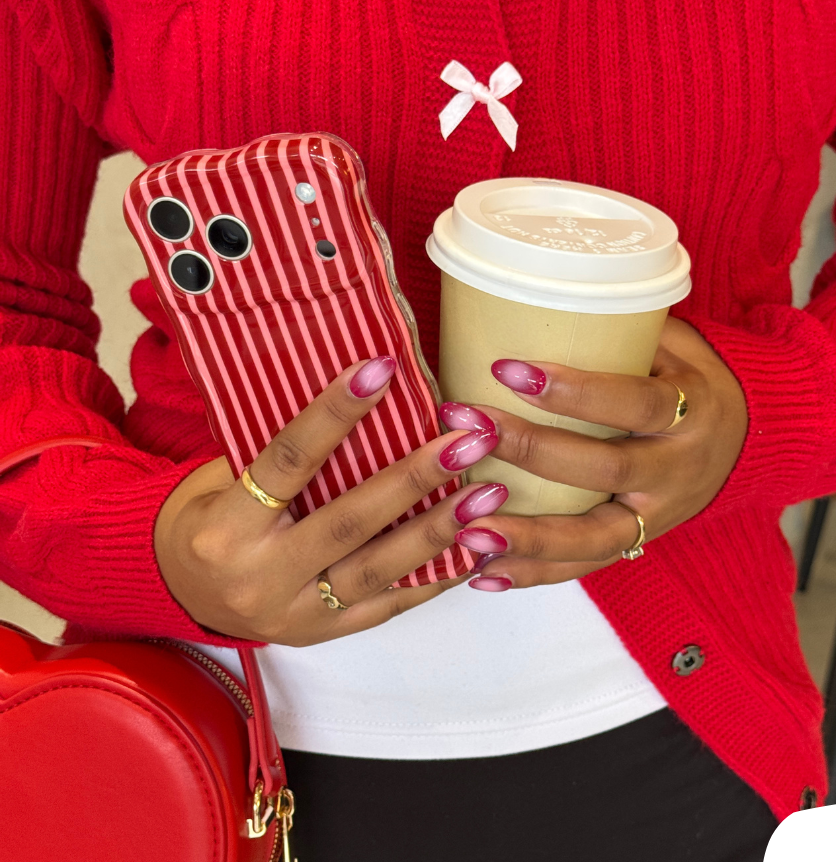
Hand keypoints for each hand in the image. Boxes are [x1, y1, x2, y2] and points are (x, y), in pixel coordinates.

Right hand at [154, 357, 502, 643]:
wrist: (180, 592)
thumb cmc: (209, 517)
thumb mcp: (224, 477)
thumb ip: (283, 451)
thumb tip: (359, 396)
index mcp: (227, 527)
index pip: (289, 462)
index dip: (335, 413)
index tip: (381, 369)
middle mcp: (261, 577)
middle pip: (348, 522)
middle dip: (413, 479)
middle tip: (466, 441)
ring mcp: (295, 613)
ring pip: (378, 570)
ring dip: (439, 530)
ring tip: (487, 495)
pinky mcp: (324, 634)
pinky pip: (388, 605)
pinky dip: (434, 575)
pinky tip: (475, 545)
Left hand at [443, 317, 747, 589]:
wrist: (746, 441)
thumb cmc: (693, 380)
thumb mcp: (677, 346)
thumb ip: (625, 332)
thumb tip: (537, 304)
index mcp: (692, 412)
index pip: (633, 402)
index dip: (574, 390)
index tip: (507, 368)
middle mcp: (677, 470)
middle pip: (604, 470)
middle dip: (531, 453)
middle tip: (467, 431)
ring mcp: (657, 516)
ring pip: (594, 538)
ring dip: (529, 538)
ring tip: (469, 533)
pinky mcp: (638, 542)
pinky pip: (587, 565)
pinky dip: (536, 573)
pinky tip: (486, 573)